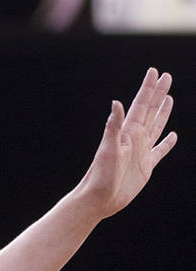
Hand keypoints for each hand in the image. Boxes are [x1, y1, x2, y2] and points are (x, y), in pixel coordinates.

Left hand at [76, 67, 177, 218]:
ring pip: (156, 127)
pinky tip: (173, 136)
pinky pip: (160, 151)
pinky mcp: (146, 167)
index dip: (148, 88)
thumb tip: (116, 103)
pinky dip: (167, 143)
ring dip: (163, 112)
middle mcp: (135, 139)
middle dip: (158, 93)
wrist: (98, 199)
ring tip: (169, 98)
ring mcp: (141, 152)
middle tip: (166, 76)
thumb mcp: (108, 149)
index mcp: (127, 132)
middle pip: (150, 111)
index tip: (154, 71)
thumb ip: (113, 126)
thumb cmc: (100, 175)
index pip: (140, 105)